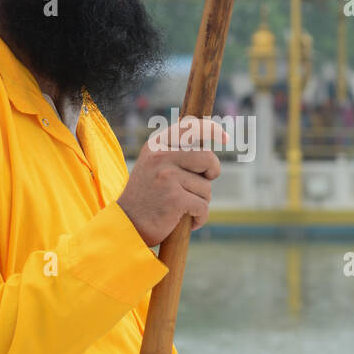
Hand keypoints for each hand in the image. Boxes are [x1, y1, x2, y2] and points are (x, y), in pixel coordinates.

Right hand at [117, 117, 228, 246]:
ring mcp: (167, 177)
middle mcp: (161, 157)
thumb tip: (208, 143)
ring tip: (182, 207)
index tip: (226, 138)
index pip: (190, 127)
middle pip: (207, 158)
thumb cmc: (148, 196)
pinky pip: (203, 207)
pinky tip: (187, 221)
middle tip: (205, 181)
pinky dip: (200, 217)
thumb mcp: (155, 165)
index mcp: (157, 145)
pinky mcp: (174, 199)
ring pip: (206, 187)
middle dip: (212, 173)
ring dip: (200, 200)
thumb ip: (177, 152)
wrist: (127, 225)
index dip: (212, 130)